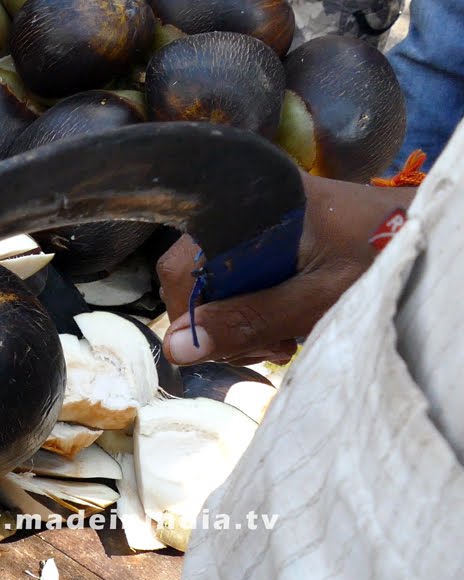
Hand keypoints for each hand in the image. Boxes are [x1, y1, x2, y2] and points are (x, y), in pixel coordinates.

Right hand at [156, 173, 417, 364]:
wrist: (428, 233)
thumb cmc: (380, 258)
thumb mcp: (315, 299)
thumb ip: (248, 320)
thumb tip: (176, 348)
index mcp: (248, 208)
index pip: (182, 267)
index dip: (195, 315)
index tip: (228, 346)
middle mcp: (244, 205)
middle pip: (197, 275)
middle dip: (222, 321)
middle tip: (265, 348)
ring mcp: (257, 220)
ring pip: (216, 280)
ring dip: (240, 318)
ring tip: (280, 340)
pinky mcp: (272, 233)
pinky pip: (241, 275)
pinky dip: (256, 305)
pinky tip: (284, 324)